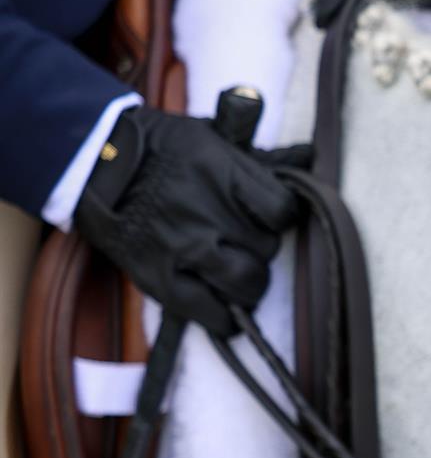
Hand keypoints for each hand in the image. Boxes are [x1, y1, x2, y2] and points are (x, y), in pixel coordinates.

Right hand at [73, 106, 302, 336]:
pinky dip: (223, 319)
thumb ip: (258, 156)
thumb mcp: (209, 138)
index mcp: (222, 172)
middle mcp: (206, 211)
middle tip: (246, 244)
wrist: (92, 162)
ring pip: (246, 282)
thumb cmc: (157, 148)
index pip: (282, 211)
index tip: (271, 219)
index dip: (282, 218)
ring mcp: (182, 246)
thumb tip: (311, 153)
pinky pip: (207, 312)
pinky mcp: (157, 276)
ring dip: (249, 283)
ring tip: (239, 276)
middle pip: (267, 248)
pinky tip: (227, 314)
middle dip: (262, 249)